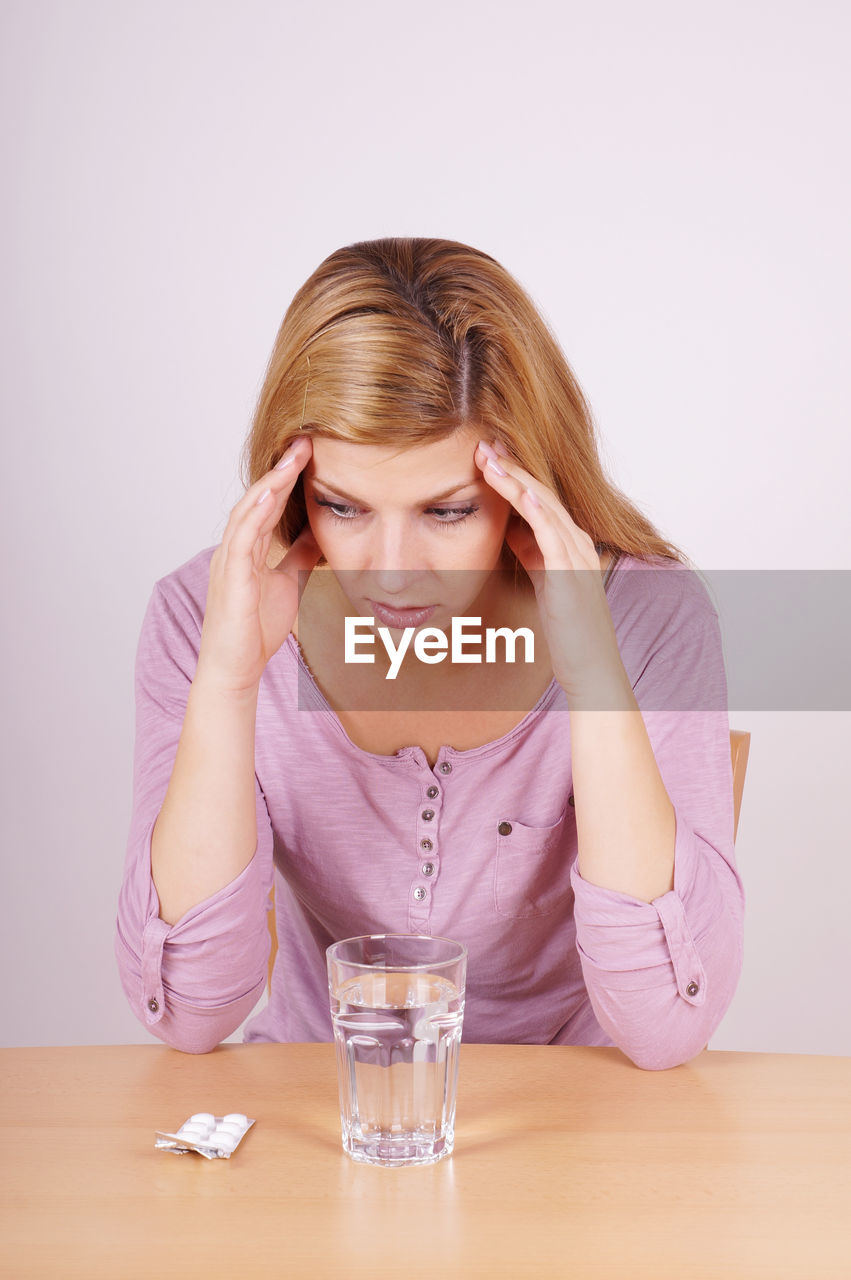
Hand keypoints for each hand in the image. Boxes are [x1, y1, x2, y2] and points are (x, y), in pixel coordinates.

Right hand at [196, 437, 321, 694]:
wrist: (236, 667)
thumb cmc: (255, 627)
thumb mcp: (288, 580)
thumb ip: (299, 554)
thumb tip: (321, 528)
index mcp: (249, 547)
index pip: (268, 502)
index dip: (288, 475)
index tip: (312, 449)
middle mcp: (235, 548)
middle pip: (257, 497)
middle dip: (281, 468)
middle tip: (304, 438)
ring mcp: (230, 561)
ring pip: (248, 510)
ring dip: (270, 481)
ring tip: (292, 456)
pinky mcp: (232, 579)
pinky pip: (242, 538)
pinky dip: (255, 512)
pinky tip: (271, 491)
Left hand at [474, 439, 628, 704]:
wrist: (592, 668)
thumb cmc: (568, 631)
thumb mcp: (544, 581)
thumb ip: (531, 553)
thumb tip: (509, 529)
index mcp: (568, 544)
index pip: (538, 499)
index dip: (512, 475)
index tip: (485, 455)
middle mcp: (576, 543)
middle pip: (541, 493)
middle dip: (511, 467)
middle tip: (482, 443)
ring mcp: (577, 556)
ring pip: (545, 506)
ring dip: (517, 479)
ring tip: (491, 457)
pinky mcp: (572, 574)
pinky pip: (554, 534)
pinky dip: (536, 509)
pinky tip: (518, 490)